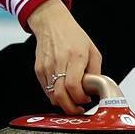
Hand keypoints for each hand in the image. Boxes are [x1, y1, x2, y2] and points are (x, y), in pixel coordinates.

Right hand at [26, 0, 102, 114]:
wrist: (52, 24)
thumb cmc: (74, 36)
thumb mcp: (92, 51)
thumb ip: (95, 71)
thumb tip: (95, 90)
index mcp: (76, 57)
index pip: (74, 85)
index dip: (80, 98)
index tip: (86, 100)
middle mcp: (60, 62)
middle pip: (60, 95)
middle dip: (70, 108)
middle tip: (78, 109)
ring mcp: (47, 66)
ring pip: (52, 95)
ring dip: (63, 103)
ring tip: (72, 101)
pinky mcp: (39, 70)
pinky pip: (46, 90)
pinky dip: (55, 95)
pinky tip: (63, 91)